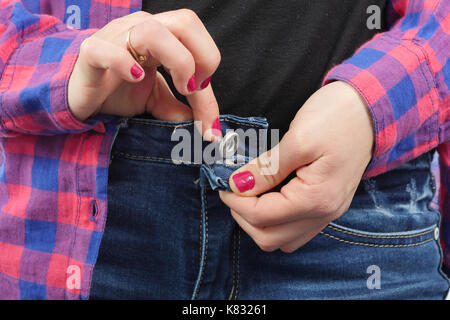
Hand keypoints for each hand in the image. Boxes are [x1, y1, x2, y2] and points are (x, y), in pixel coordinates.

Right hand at [68, 10, 220, 139]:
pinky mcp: (91, 54)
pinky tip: (135, 78)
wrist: (78, 97)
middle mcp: (141, 29)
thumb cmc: (117, 90)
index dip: (210, 62)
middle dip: (203, 55)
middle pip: (185, 21)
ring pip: (152, 30)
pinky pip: (107, 50)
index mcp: (161, 36)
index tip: (205, 95)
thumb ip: (179, 108)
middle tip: (195, 88)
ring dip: (177, 60)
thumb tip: (206, 126)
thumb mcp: (156, 100)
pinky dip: (124, 63)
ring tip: (179, 87)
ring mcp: (115, 38)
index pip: (196, 37)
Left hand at [219, 81, 373, 252]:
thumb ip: (266, 169)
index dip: (236, 202)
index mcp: (317, 199)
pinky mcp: (327, 205)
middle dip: (243, 217)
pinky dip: (275, 220)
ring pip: (282, 240)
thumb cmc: (338, 117)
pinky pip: (295, 229)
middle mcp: (324, 214)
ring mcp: (328, 212)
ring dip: (258, 223)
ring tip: (248, 195)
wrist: (372, 108)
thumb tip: (237, 185)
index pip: (262, 217)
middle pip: (269, 238)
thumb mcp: (298, 139)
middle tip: (234, 190)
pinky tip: (267, 197)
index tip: (224, 182)